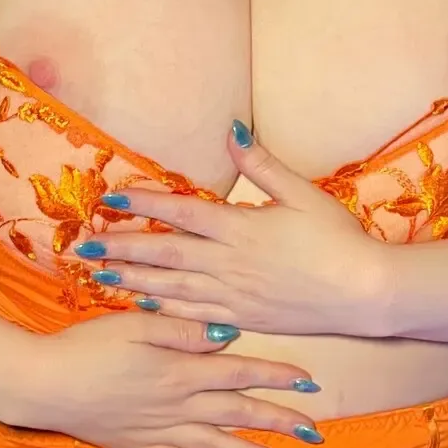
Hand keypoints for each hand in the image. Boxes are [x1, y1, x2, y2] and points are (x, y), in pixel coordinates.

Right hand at [17, 309, 327, 447]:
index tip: (310, 382)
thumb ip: (185, 331)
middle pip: (239, 414)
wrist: (43, 384)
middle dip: (279, 421)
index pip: (241, 372)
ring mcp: (160, 430)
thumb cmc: (87, 345)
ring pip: (216, 444)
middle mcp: (178, 405)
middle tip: (314, 432)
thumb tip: (230, 337)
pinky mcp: (139, 446)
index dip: (278, 376)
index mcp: (181, 370)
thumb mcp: (136, 324)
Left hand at [73, 123, 386, 337]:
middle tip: (83, 247)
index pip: (180, 213)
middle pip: (165, 255)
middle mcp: (229, 263)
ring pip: (172, 288)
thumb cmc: (338, 240)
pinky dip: (165, 311)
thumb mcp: (302, 193)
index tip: (110, 200)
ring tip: (100, 275)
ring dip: (133, 280)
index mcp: (240, 228)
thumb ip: (261, 165)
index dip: (143, 206)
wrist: (364, 293)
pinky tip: (142, 306)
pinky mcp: (244, 318)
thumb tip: (231, 129)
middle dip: (122, 248)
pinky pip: (195, 316)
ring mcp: (234, 295)